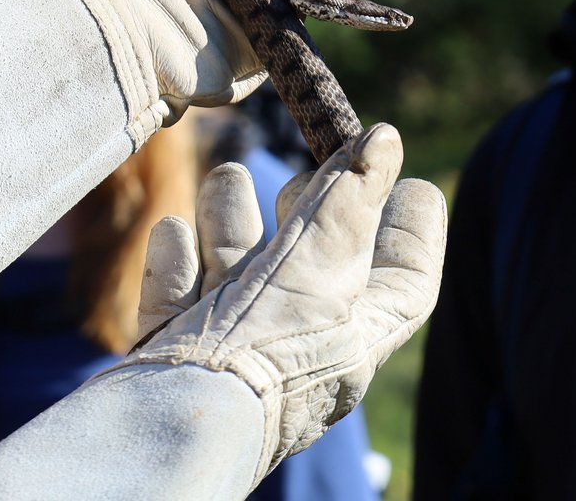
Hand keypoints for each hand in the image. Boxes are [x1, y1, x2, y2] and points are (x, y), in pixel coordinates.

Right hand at [116, 123, 446, 480]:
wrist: (161, 434)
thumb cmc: (254, 360)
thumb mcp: (314, 270)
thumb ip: (346, 205)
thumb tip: (385, 141)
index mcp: (352, 340)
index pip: (406, 283)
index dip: (414, 231)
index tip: (408, 180)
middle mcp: (298, 350)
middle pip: (315, 269)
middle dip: (310, 210)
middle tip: (309, 168)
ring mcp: (233, 358)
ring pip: (240, 279)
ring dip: (232, 225)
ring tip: (227, 175)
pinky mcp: (173, 360)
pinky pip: (179, 306)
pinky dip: (176, 264)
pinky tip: (172, 229)